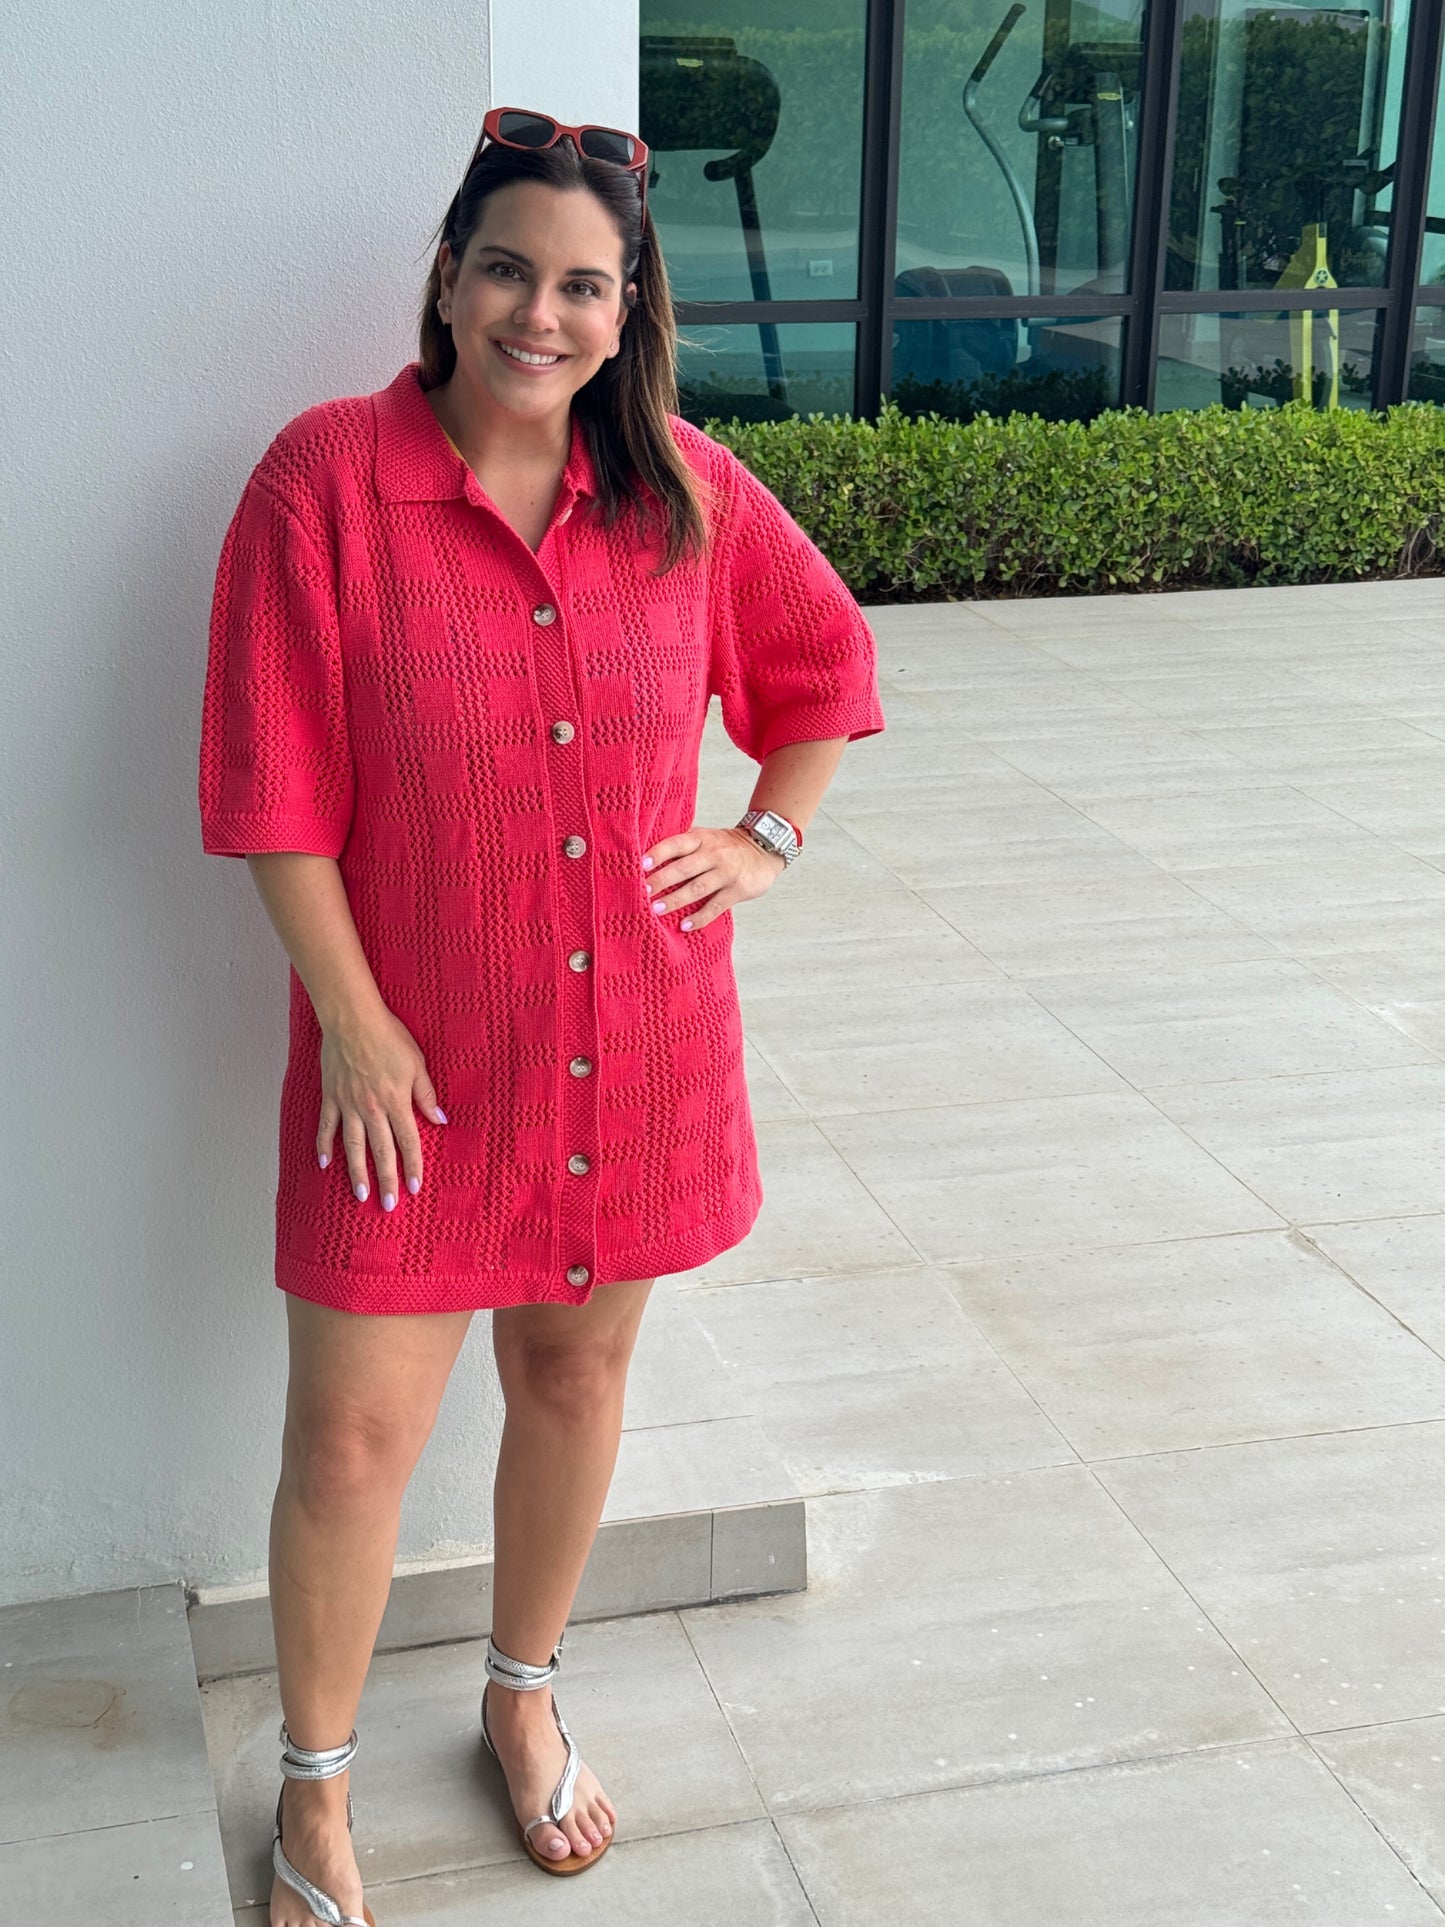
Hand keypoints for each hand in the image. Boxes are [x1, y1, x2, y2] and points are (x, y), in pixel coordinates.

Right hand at [318, 1003, 445, 1208]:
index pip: (407, 1141)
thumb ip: (426, 1094)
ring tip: (361, 1194)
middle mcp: (372, 1108)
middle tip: (388, 1205)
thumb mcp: (417, 1064)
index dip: (412, 1166)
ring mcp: (348, 1104)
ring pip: (352, 1146)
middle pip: (381, 1151)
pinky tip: (324, 1164)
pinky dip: (323, 1145)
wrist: (353, 1019)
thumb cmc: (389, 1037)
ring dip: (356, 1172)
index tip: (414, 1189)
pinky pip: (326, 1126)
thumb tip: (440, 1119)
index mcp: (396, 1101)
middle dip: (386, 1180)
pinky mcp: (330, 1097)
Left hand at [642, 825, 786, 931]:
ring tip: (656, 910)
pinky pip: (716, 906)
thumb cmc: (727, 845)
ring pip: (698, 888)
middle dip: (662, 880)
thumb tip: (648, 853)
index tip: (641, 864)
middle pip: (684, 868)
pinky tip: (685, 925)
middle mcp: (714, 854)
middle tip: (643, 892)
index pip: (676, 844)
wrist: (765, 848)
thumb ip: (684, 843)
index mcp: (702, 838)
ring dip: (676, 900)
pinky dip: (700, 917)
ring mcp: (727, 872)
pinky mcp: (738, 890)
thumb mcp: (706, 836)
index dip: (658, 853)